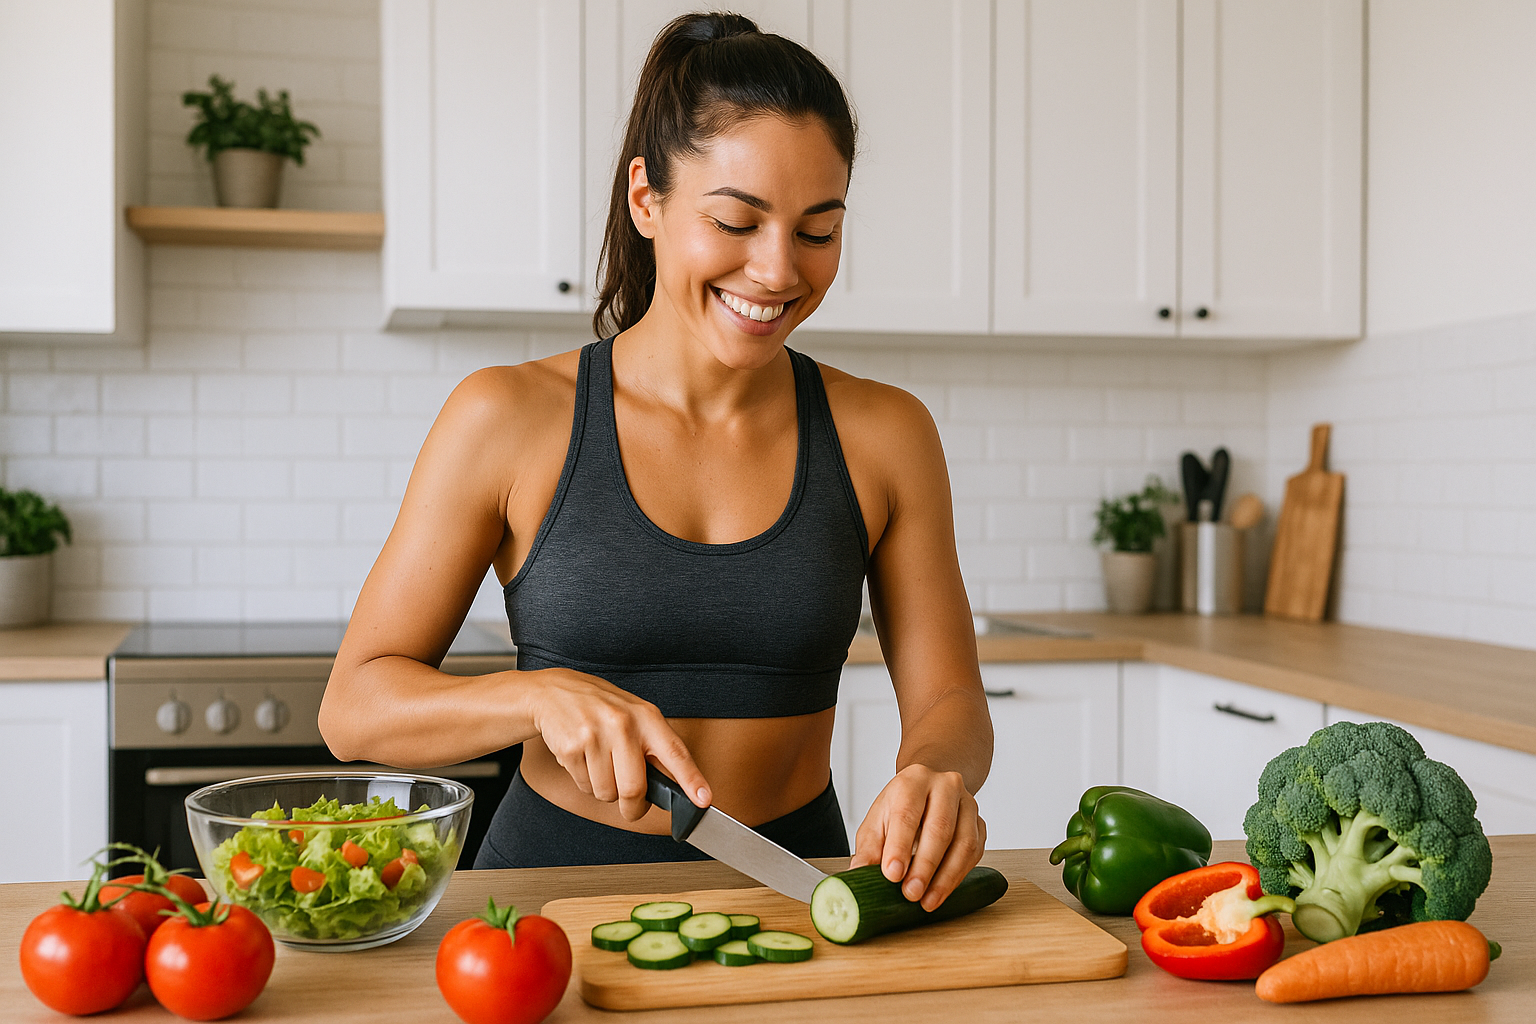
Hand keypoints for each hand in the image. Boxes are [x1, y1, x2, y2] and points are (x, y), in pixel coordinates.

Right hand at [530, 669, 710, 820]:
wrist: (554, 693)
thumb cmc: (601, 709)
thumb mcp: (634, 716)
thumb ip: (653, 747)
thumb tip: (674, 788)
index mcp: (647, 716)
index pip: (675, 752)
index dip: (691, 779)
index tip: (704, 801)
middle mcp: (623, 724)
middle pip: (634, 789)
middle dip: (632, 807)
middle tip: (630, 807)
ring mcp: (596, 734)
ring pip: (606, 792)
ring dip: (603, 788)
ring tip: (599, 762)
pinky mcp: (572, 746)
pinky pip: (585, 786)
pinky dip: (584, 780)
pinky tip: (582, 757)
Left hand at [849, 764, 985, 910]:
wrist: (929, 789)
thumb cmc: (900, 806)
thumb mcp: (876, 820)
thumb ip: (869, 848)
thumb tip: (859, 875)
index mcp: (912, 781)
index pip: (906, 814)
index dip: (899, 846)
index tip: (893, 874)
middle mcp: (944, 786)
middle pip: (939, 828)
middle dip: (925, 867)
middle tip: (911, 893)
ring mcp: (967, 803)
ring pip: (963, 843)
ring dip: (946, 877)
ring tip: (928, 900)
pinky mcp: (980, 823)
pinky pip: (975, 853)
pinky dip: (959, 876)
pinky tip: (943, 890)